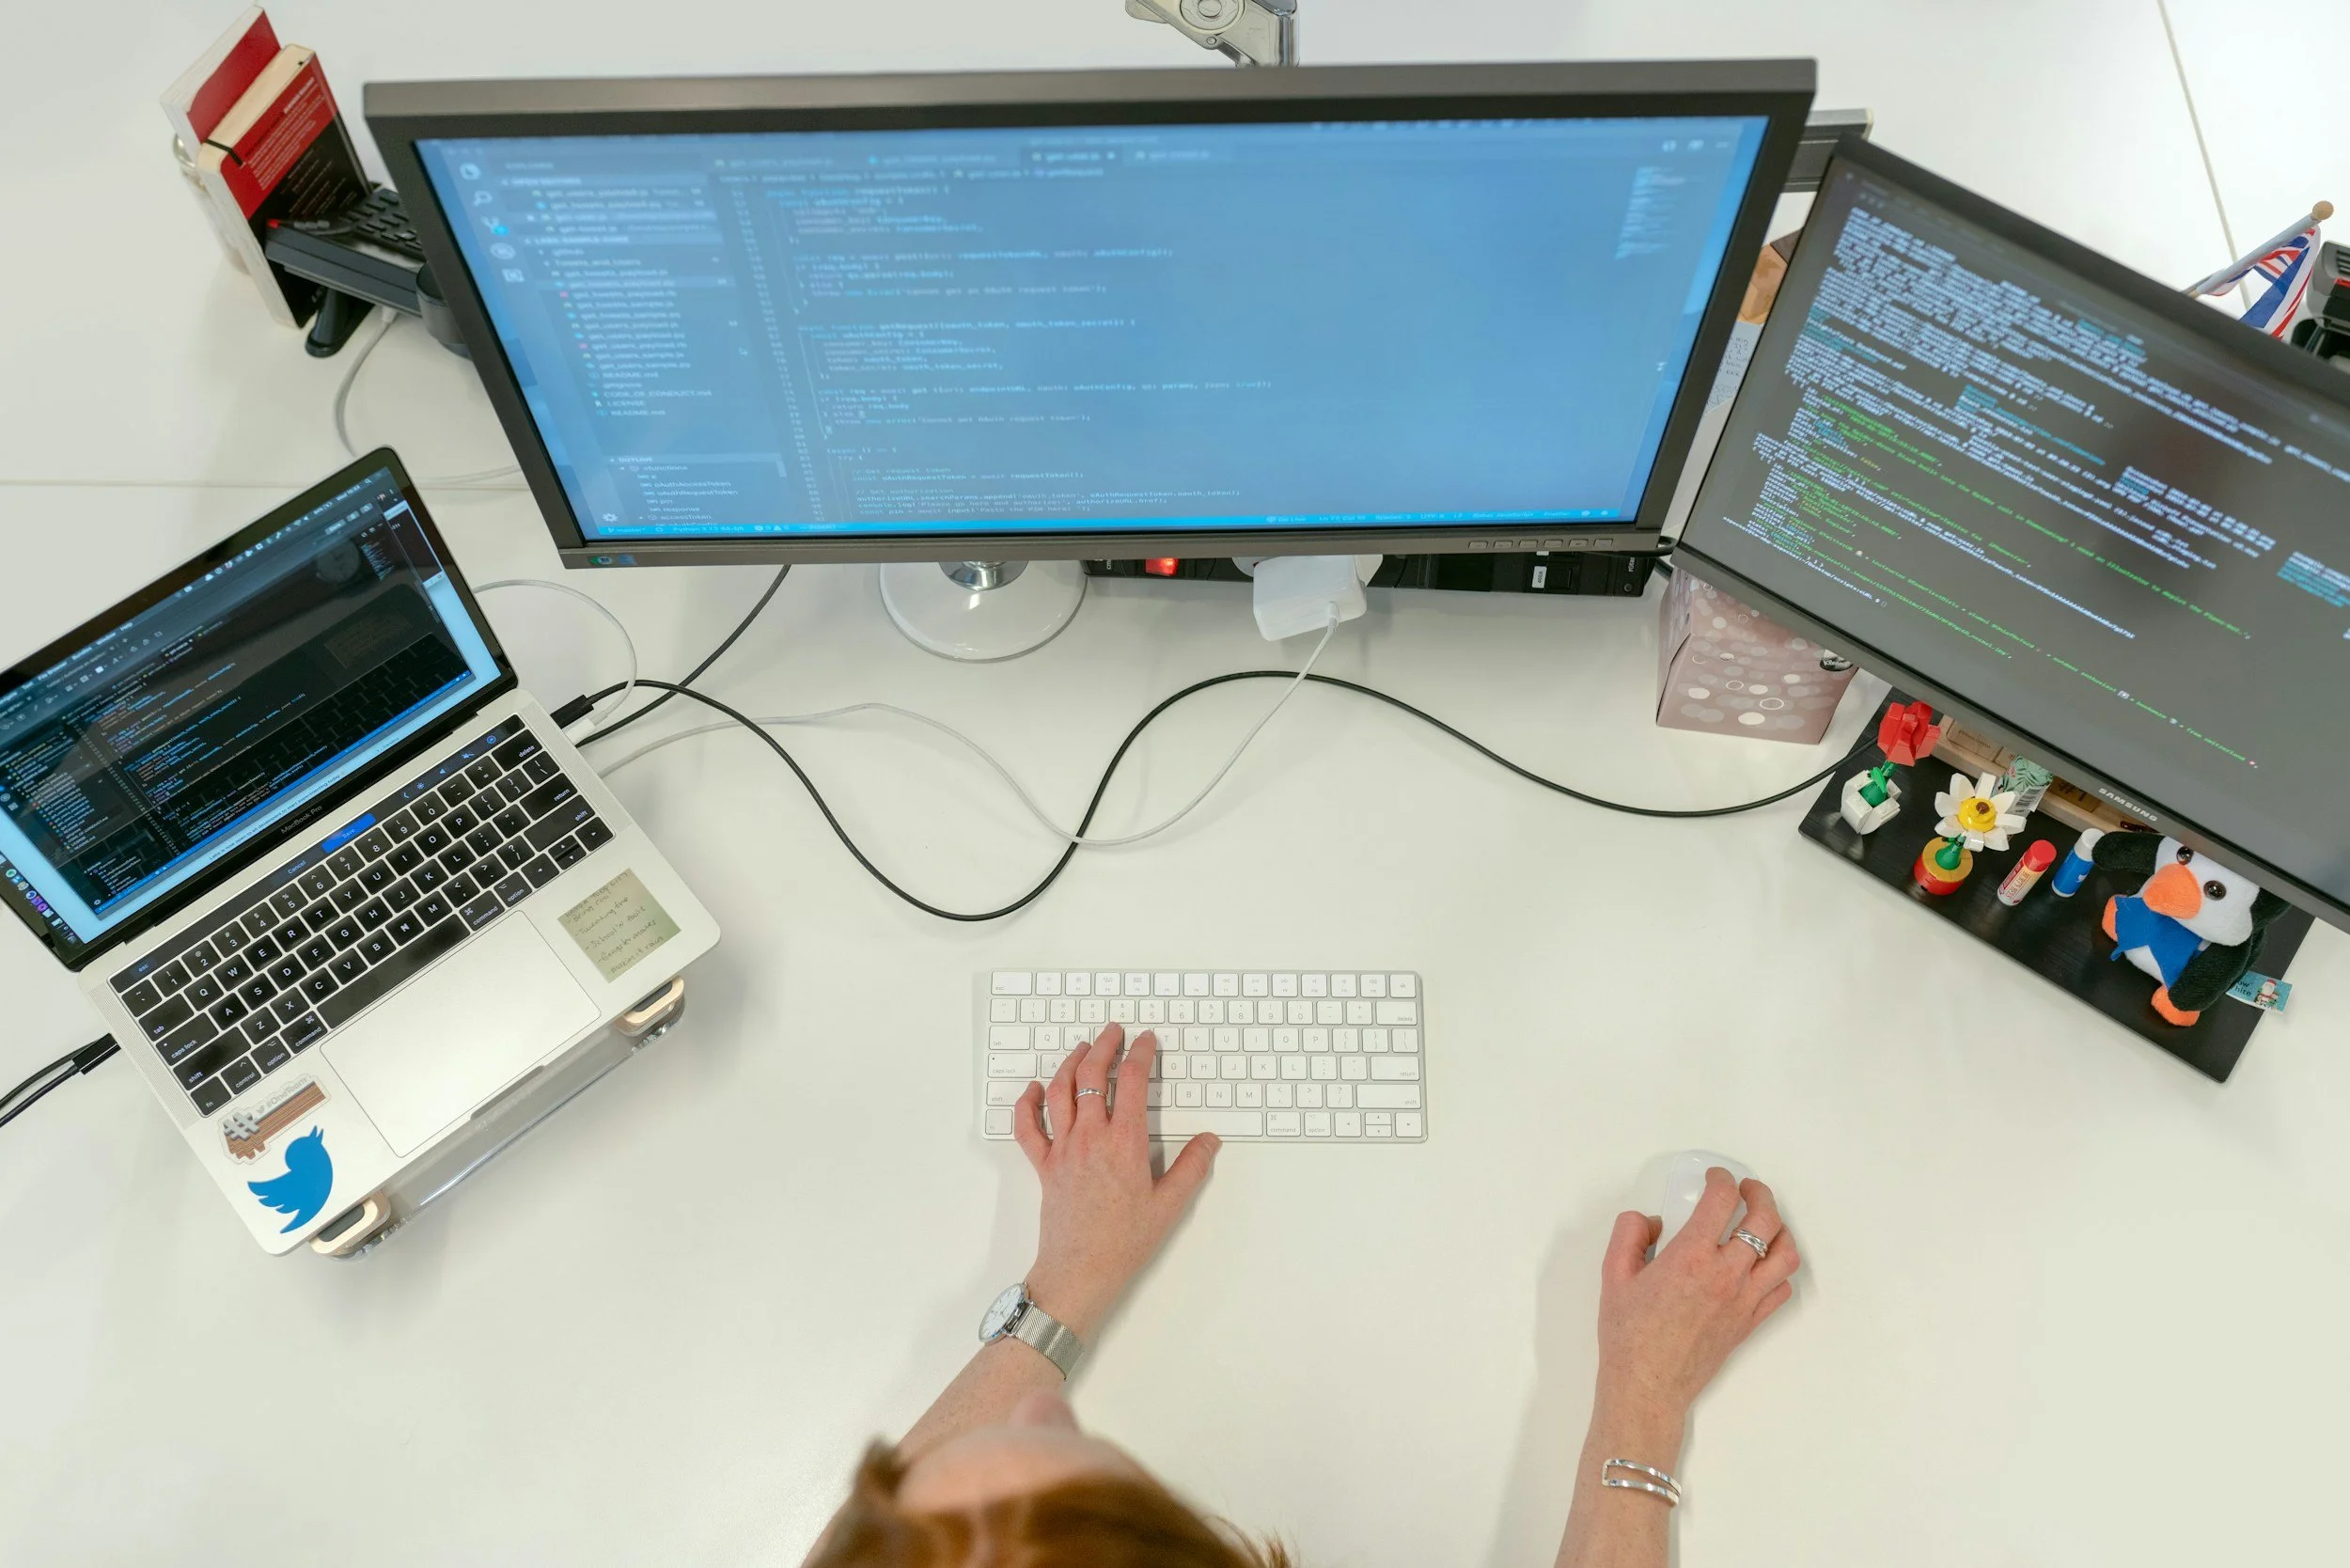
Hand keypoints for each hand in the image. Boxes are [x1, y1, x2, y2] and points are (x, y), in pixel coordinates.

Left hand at [1011, 1023, 1219, 1338]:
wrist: (1081, 1270)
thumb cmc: (1124, 1241)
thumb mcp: (1170, 1205)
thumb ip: (1192, 1167)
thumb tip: (1209, 1140)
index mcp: (1124, 1142)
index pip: (1131, 1081)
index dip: (1140, 1053)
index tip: (1146, 1041)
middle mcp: (1090, 1138)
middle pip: (1091, 1075)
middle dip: (1104, 1046)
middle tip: (1114, 1032)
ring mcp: (1063, 1149)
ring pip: (1059, 1091)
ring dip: (1069, 1063)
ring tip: (1082, 1049)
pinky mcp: (1044, 1166)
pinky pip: (1027, 1127)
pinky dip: (1028, 1102)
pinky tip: (1035, 1088)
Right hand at [1594, 1169, 1800, 1429]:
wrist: (1647, 1384)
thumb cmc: (1627, 1333)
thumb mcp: (1613, 1274)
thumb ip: (1629, 1234)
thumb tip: (1651, 1220)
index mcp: (1691, 1257)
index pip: (1722, 1200)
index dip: (1722, 1179)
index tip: (1715, 1177)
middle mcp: (1725, 1275)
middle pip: (1764, 1220)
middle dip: (1759, 1194)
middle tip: (1747, 1188)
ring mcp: (1744, 1300)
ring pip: (1785, 1255)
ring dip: (1780, 1230)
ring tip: (1765, 1222)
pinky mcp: (1750, 1323)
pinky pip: (1781, 1290)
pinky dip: (1779, 1271)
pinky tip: (1763, 1264)